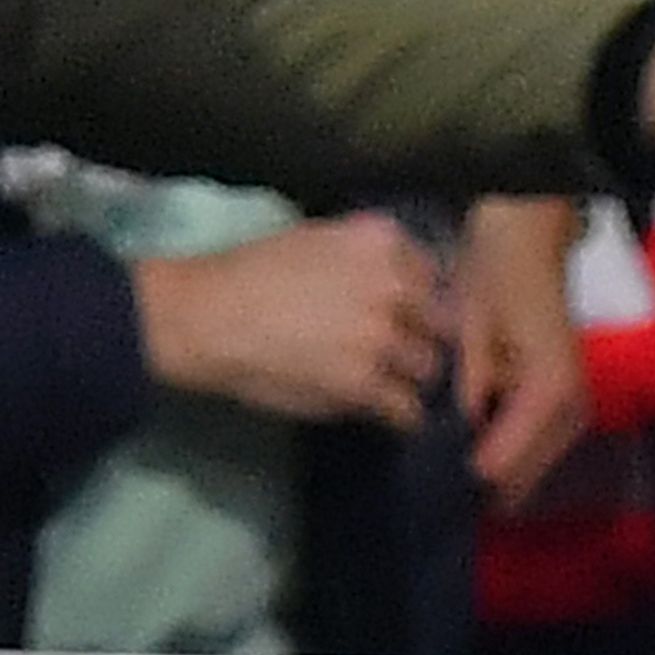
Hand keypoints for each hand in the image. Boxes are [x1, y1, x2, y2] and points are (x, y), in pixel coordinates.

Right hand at [132, 211, 452, 429]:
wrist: (211, 315)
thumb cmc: (254, 272)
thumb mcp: (321, 238)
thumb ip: (370, 256)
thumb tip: (404, 281)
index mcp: (383, 243)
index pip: (437, 274)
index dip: (427, 300)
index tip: (418, 317)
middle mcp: (394, 285)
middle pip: (443, 321)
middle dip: (429, 338)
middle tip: (411, 353)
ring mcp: (382, 335)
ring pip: (430, 366)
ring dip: (415, 377)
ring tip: (399, 385)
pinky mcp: (364, 383)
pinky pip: (406, 407)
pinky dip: (403, 415)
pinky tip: (394, 415)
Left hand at [452, 196, 595, 507]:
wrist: (529, 236)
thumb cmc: (496, 274)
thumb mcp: (471, 329)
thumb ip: (469, 387)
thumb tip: (460, 435)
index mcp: (550, 389)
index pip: (505, 463)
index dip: (464, 477)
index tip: (426, 485)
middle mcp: (572, 406)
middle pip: (524, 477)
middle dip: (482, 485)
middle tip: (432, 485)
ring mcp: (575, 405)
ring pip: (532, 467)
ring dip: (496, 472)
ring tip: (448, 469)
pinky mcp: (567, 398)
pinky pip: (536, 445)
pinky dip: (507, 451)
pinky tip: (473, 445)